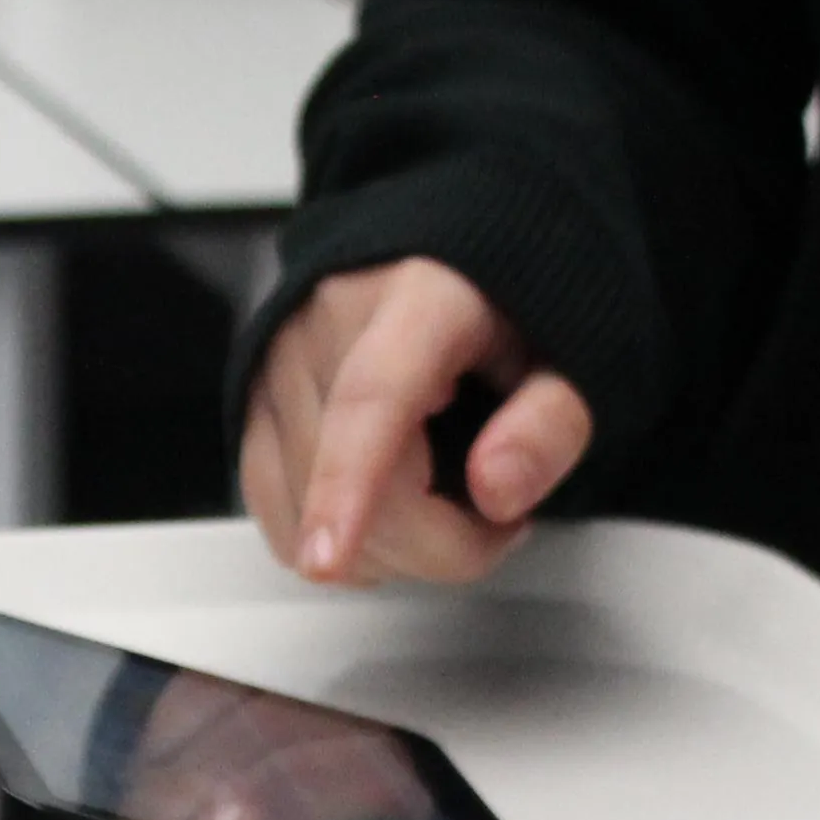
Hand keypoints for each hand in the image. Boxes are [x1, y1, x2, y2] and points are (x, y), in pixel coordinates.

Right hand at [237, 258, 595, 586]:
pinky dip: (339, 545)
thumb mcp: (568, 359)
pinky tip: (387, 515)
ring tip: (444, 500)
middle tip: (500, 522)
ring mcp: (278, 365)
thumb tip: (495, 492)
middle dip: (440, 544)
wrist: (443, 261)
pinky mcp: (251, 406)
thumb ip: (549, 424)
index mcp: (418, 297)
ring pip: (308, 516)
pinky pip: (278, 517)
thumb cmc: (503, 310)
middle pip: (355, 483)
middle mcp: (328, 322)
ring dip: (389, 550)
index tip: (329, 558)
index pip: (372, 398)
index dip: (348, 484)